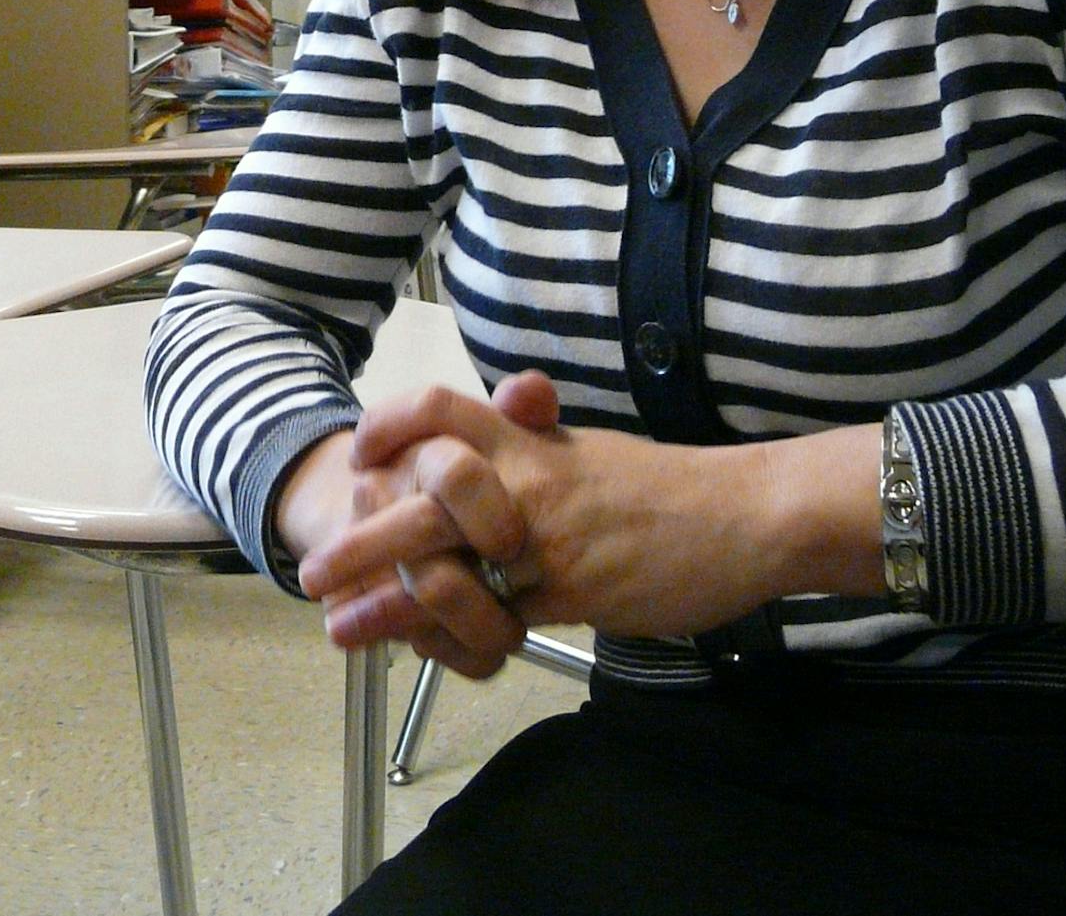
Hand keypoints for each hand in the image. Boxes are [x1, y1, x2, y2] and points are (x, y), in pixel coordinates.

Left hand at [301, 379, 884, 659]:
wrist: (750, 514)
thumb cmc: (675, 489)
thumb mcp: (593, 453)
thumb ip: (541, 445)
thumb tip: (506, 434)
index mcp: (533, 438)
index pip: (442, 411)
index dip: (390, 427)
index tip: (359, 457)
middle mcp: (529, 477)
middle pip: (421, 493)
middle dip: (359, 534)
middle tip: (315, 570)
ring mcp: (548, 532)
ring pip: (447, 562)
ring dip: (385, 599)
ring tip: (341, 628)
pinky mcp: (573, 586)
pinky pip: (497, 616)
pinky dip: (452, 636)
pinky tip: (423, 655)